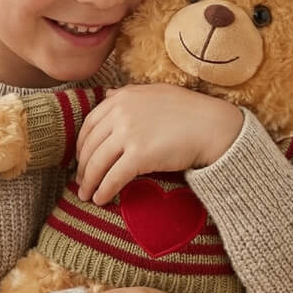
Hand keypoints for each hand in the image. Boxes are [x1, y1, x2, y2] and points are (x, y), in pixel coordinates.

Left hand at [76, 84, 243, 204]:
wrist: (212, 126)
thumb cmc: (188, 111)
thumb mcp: (155, 92)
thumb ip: (128, 94)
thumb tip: (107, 95)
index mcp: (122, 98)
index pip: (89, 124)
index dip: (82, 145)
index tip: (81, 158)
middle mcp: (121, 113)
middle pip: (90, 145)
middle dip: (82, 166)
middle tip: (81, 181)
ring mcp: (129, 133)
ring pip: (98, 163)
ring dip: (89, 182)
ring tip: (87, 195)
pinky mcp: (139, 155)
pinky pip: (113, 177)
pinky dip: (104, 190)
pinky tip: (101, 199)